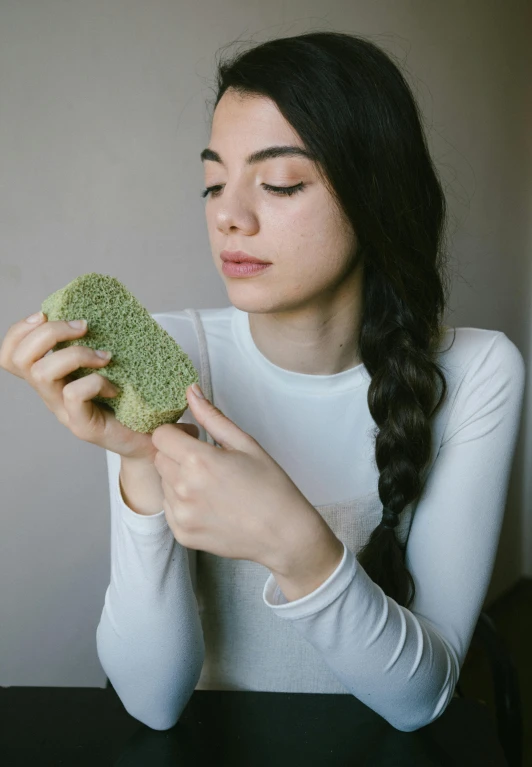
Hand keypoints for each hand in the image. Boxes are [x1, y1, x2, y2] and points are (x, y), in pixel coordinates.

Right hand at [0, 311, 156, 459]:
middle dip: (49, 332)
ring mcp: (63, 411)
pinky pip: (74, 394)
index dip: (19, 330)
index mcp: (51, 377)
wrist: (150, 440)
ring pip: (42, 373)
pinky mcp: (81, 425)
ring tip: (104, 357)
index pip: (11, 353)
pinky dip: (96, 382)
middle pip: (20, 359)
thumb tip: (101, 309)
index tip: (45, 313)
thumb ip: (95, 344)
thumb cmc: (132, 401)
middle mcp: (51, 393)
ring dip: (75, 354)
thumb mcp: (108, 366)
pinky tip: (115, 387)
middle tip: (84, 326)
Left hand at [151, 384, 332, 575]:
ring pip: (164, 484)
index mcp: (198, 461)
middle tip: (206, 462)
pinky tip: (210, 504)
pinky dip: (183, 503)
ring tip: (211, 486)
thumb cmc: (271, 487)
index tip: (194, 437)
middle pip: (160, 458)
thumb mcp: (245, 444)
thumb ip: (212, 416)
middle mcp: (183, 488)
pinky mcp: (182, 534)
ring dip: (179, 479)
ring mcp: (181, 514)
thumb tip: (191, 392)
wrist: (284, 534)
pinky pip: (170, 509)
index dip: (177, 433)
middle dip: (177, 455)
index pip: (161, 436)